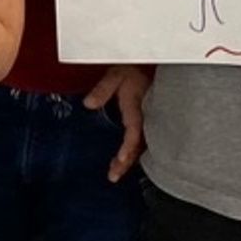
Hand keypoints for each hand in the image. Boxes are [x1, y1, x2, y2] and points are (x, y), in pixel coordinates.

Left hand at [84, 65, 146, 179]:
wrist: (153, 65)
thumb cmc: (135, 69)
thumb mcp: (116, 74)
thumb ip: (103, 89)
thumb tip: (88, 104)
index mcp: (137, 109)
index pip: (134, 133)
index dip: (128, 148)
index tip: (121, 160)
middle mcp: (145, 118)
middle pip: (138, 146)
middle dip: (126, 162)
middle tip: (113, 176)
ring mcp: (147, 121)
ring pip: (141, 145)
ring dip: (130, 160)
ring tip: (116, 172)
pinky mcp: (147, 121)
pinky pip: (142, 139)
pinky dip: (134, 151)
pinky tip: (126, 159)